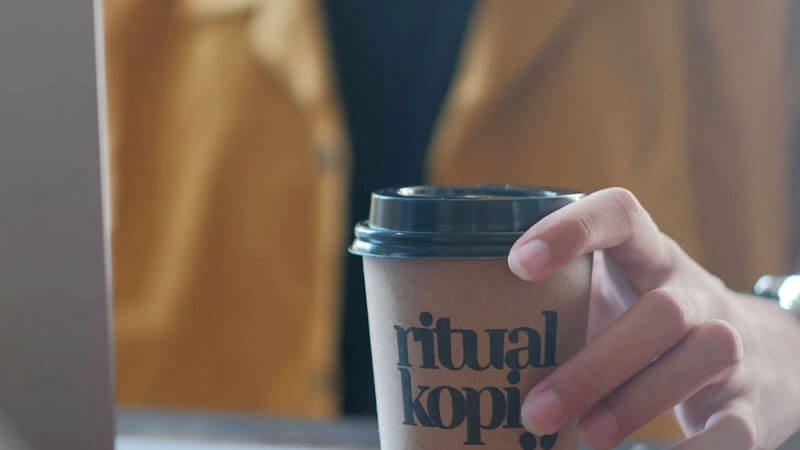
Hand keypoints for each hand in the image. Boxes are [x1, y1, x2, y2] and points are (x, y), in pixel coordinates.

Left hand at [507, 187, 799, 448]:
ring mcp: (731, 343)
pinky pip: (732, 430)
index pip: (619, 214)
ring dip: (634, 404)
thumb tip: (467, 358)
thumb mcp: (612, 301)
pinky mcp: (751, 403)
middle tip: (534, 411)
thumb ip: (558, 311)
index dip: (571, 229)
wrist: (761, 357)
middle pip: (660, 310)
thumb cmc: (647, 326)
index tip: (518, 263)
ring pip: (698, 357)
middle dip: (594, 365)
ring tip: (585, 438)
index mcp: (648, 257)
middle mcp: (694, 292)